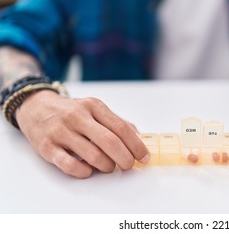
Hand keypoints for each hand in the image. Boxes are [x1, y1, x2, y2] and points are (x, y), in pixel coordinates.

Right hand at [15, 90, 148, 177]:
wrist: (35, 107)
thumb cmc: (71, 111)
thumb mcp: (93, 108)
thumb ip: (115, 121)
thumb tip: (138, 136)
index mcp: (93, 106)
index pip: (121, 128)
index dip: (136, 145)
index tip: (143, 157)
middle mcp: (77, 116)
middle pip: (110, 142)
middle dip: (124, 158)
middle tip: (128, 165)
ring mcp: (61, 132)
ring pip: (93, 155)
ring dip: (106, 166)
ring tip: (108, 166)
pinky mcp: (47, 147)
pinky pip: (69, 165)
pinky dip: (84, 171)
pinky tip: (89, 170)